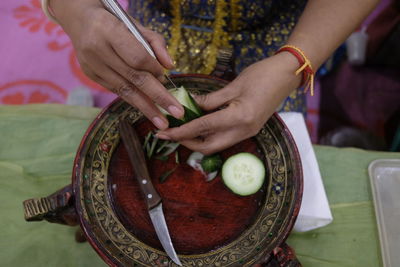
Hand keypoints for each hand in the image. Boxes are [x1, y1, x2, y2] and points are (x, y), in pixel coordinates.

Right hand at [50, 0, 183, 128]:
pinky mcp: (91, 75)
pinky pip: (117, 90)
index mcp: (109, 31)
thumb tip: (169, 66)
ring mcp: (92, 65)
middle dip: (158, 97)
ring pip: (124, 90)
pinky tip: (147, 109)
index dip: (154, 69)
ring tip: (162, 122)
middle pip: (133, 78)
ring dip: (146, 107)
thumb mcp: (136, 24)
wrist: (80, 19)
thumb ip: (156, 43)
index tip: (166, 77)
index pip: (137, 57)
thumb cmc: (115, 20)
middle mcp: (98, 50)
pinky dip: (134, 99)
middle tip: (177, 113)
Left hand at [156, 52, 301, 153]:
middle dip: (187, 143)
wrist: (287, 75)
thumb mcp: (233, 86)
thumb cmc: (262, 75)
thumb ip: (210, 99)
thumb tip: (189, 106)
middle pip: (208, 147)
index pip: (202, 128)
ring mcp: (248, 132)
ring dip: (197, 141)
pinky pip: (225, 139)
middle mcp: (243, 131)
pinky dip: (209, 136)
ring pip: (216, 145)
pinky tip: (199, 126)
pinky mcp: (249, 130)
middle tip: (171, 133)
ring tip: (181, 130)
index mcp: (239, 118)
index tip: (164, 133)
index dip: (181, 132)